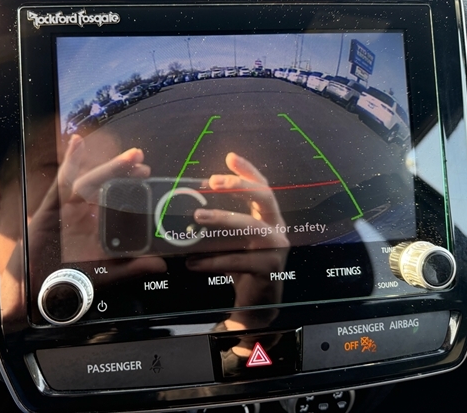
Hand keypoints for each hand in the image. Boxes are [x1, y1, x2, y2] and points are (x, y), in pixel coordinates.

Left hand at [186, 152, 289, 329]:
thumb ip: (222, 227)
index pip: (263, 188)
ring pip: (251, 227)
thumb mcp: (232, 244)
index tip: (230, 157)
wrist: (255, 308)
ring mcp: (277, 250)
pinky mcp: (269, 270)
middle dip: (239, 186)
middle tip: (212, 182)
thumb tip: (189, 209)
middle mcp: (278, 230)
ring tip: (197, 218)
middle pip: (264, 198)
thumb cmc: (241, 270)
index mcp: (269, 220)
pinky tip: (192, 262)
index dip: (248, 171)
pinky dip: (212, 260)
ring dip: (223, 219)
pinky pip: (238, 260)